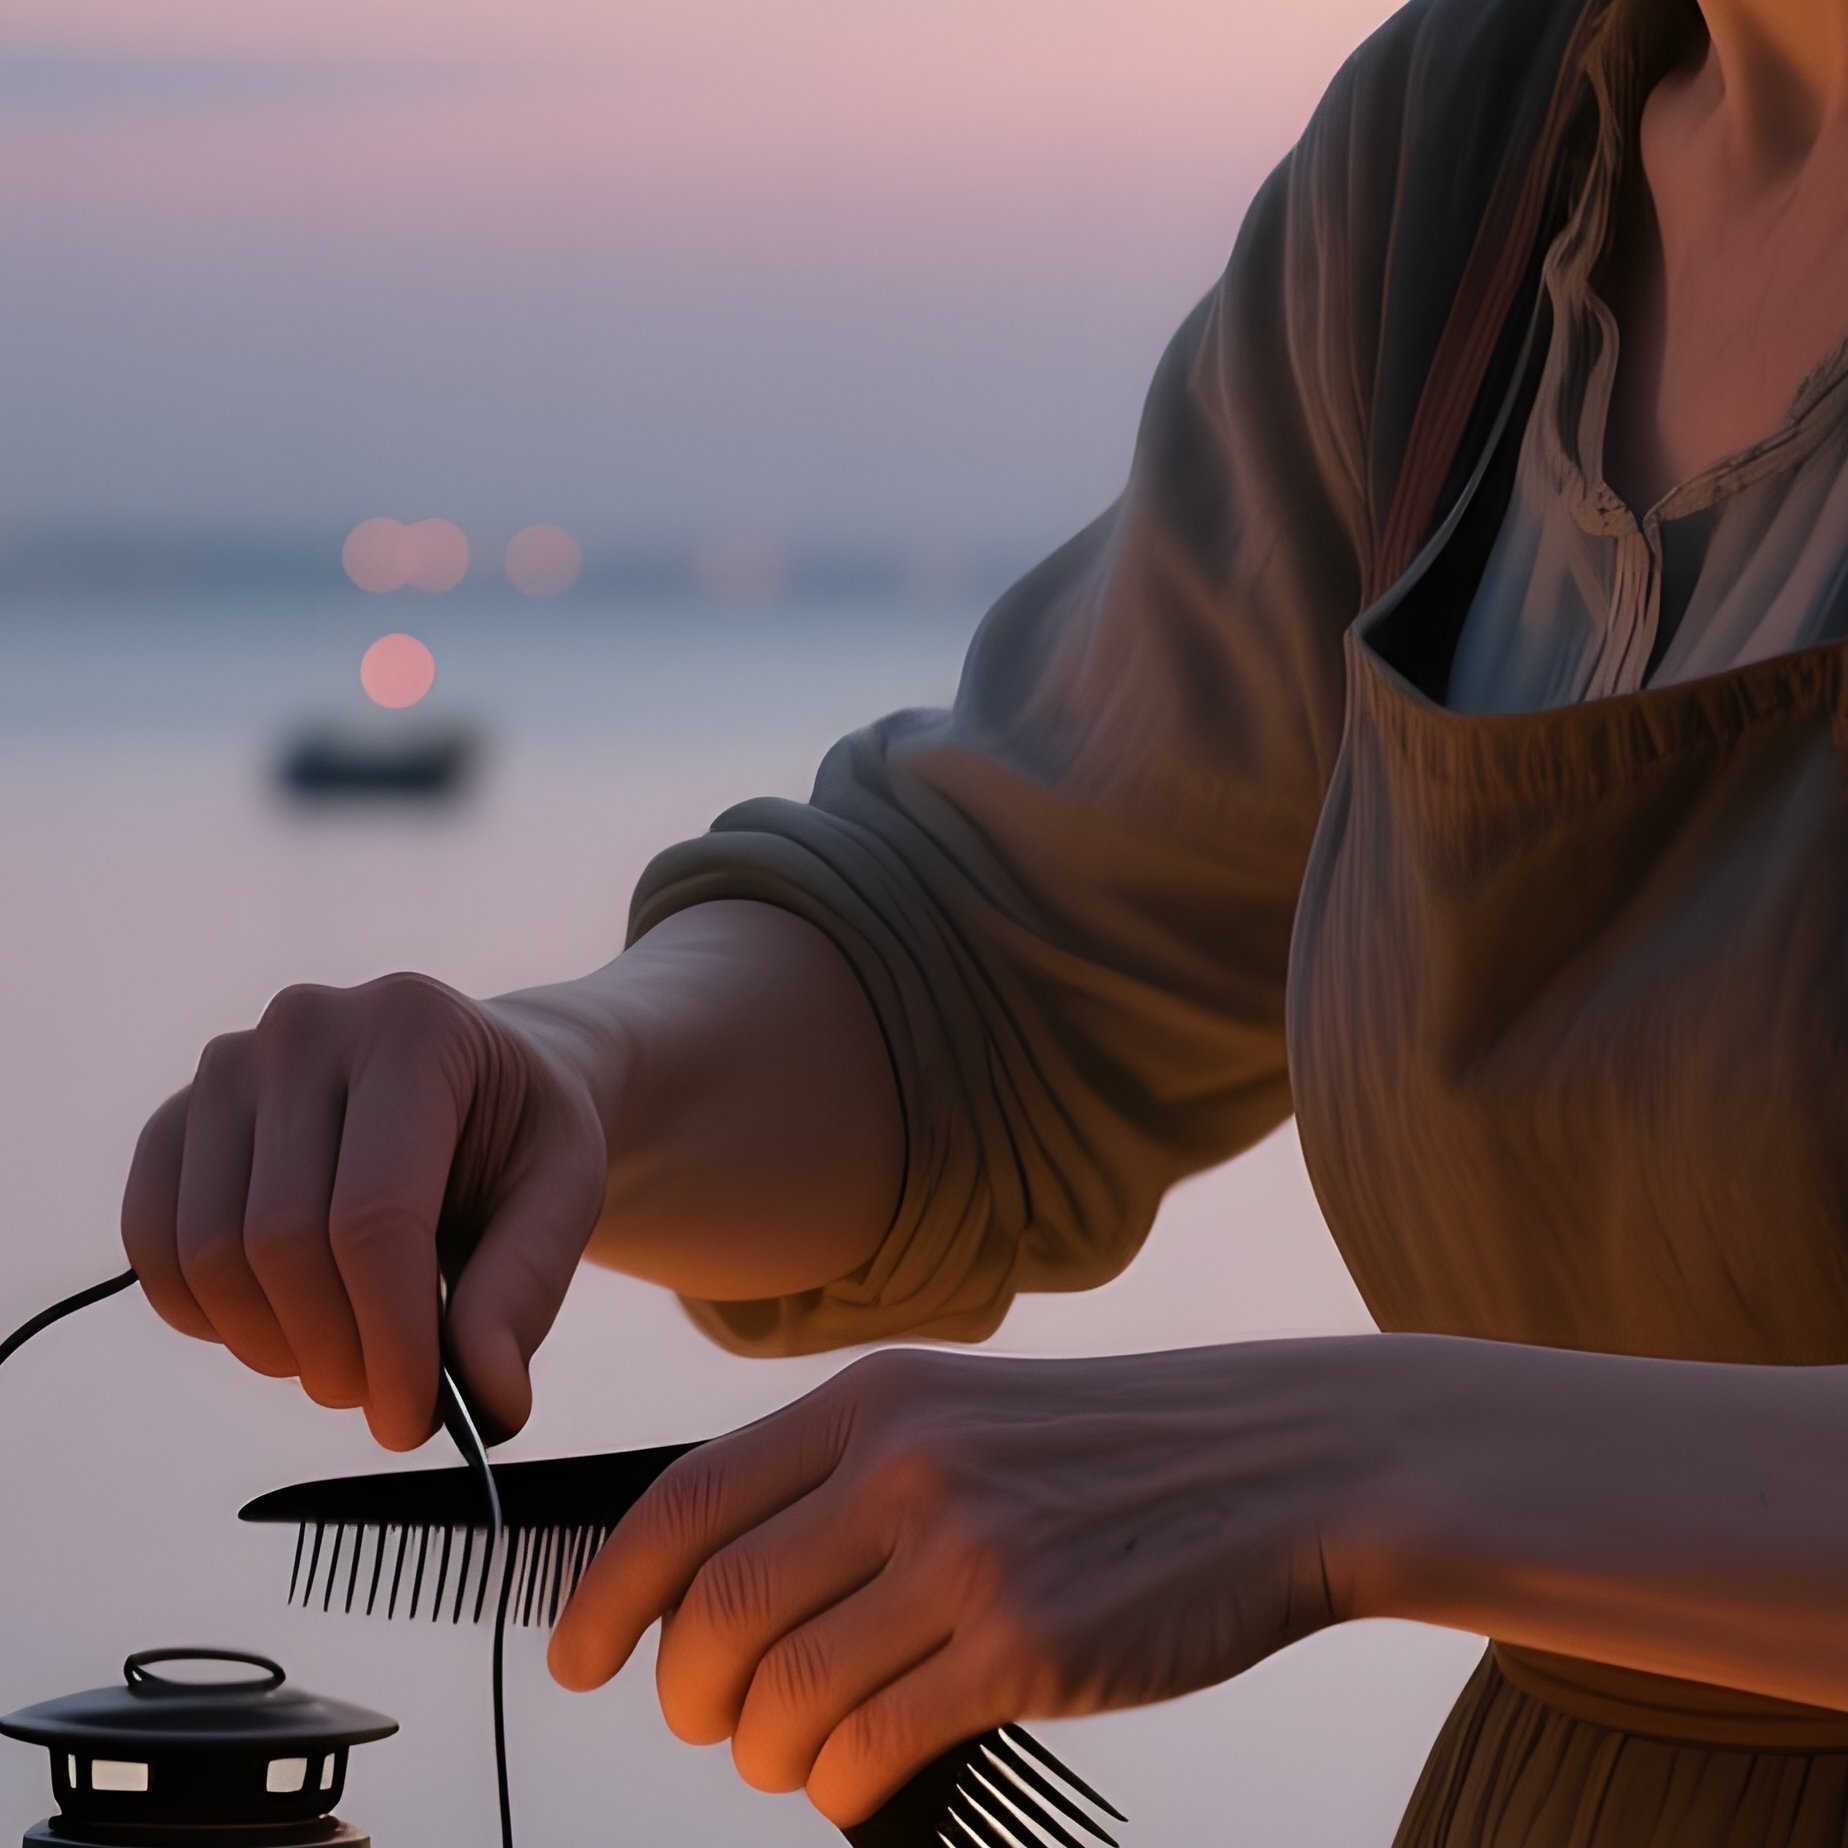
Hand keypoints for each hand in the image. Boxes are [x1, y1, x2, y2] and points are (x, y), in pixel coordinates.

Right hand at [120, 972, 608, 1448]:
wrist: (477, 1084)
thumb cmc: (521, 1137)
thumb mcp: (566, 1190)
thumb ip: (526, 1287)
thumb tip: (489, 1402)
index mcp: (414, 1029)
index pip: (374, 1213)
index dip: (389, 1338)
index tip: (416, 1422)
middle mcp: (305, 1028)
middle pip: (281, 1241)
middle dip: (336, 1355)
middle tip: (392, 1406)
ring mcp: (226, 1069)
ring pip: (209, 1256)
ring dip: (276, 1348)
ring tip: (351, 1361)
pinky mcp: (177, 1120)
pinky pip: (155, 1248)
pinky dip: (213, 1319)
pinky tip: (287, 1326)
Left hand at [547, 1340, 1384, 1825]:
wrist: (1276, 1463)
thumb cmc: (1107, 1451)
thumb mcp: (960, 1412)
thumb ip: (842, 1477)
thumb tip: (718, 1587)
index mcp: (875, 1397)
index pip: (686, 1500)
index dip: (605, 1592)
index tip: (578, 1654)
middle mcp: (906, 1464)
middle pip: (714, 1612)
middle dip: (680, 1695)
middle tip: (700, 1720)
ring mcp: (967, 1555)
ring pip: (780, 1697)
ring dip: (759, 1751)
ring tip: (787, 1749)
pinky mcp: (1028, 1647)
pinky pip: (867, 1748)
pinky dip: (835, 1781)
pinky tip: (855, 1769)